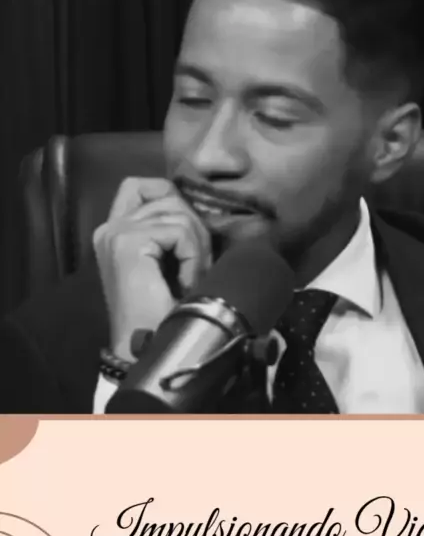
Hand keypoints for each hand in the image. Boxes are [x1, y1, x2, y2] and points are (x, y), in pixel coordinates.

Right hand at [93, 177, 211, 361]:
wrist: (147, 350)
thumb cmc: (163, 312)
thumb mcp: (170, 259)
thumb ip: (174, 227)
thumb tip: (201, 204)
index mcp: (116, 229)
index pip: (145, 185)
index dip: (175, 200)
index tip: (187, 238)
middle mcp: (110, 226)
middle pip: (169, 197)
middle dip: (194, 229)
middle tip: (195, 267)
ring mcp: (116, 233)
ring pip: (179, 213)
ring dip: (196, 248)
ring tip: (190, 279)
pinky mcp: (126, 242)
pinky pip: (179, 231)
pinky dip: (193, 257)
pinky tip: (186, 283)